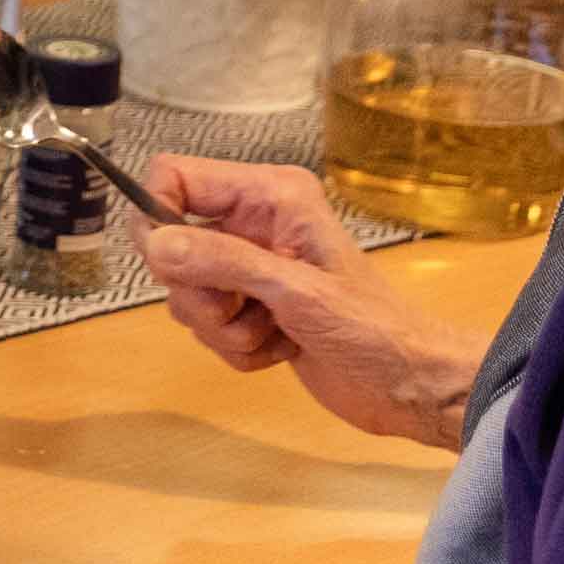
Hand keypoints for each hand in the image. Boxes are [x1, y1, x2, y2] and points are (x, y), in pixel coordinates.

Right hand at [139, 152, 484, 450]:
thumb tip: (155, 243)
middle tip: (241, 310)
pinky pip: (207, 327)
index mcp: (269, 196)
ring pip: (186, 293)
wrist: (407, 385)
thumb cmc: (370, 328)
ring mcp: (250, 269)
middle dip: (199, 293)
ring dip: (222, 328)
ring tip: (273, 333)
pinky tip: (279, 348)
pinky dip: (236, 348)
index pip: (175, 178)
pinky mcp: (250, 310)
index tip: (170, 264)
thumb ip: (223, 261)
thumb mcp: (295, 290)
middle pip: (171, 245)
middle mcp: (253, 225)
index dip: (157, 216)